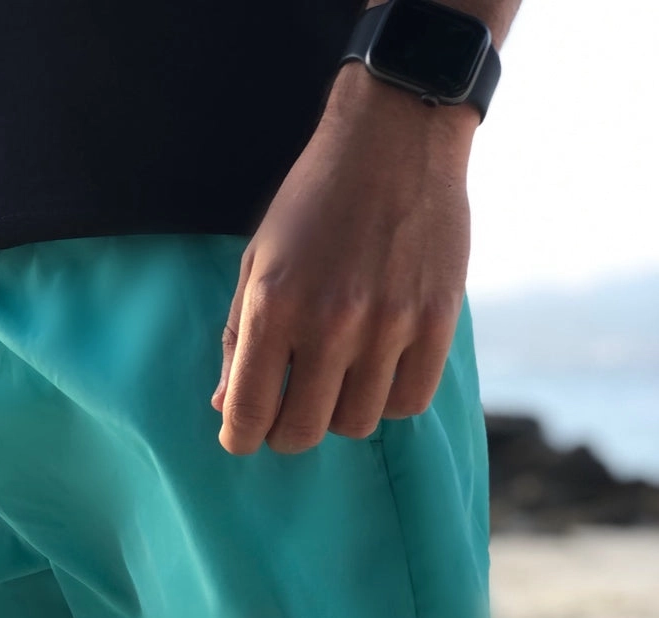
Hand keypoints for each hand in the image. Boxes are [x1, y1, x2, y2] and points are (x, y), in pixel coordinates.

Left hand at [212, 64, 477, 454]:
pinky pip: (409, 401)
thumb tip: (225, 406)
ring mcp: (388, 325)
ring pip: (357, 424)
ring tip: (336, 383)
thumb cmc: (315, 199)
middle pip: (303, 432)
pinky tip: (378, 373)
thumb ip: (239, 337)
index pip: (248, 411)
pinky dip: (388, 400)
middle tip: (287, 416)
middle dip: (286, 434)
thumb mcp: (259, 260)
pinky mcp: (436, 321)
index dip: (239, 437)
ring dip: (339, 414)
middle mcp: (330, 322)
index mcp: (274, 305)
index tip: (241, 437)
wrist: (397, 136)